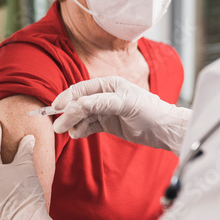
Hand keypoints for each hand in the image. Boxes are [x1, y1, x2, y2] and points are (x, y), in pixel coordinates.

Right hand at [51, 76, 190, 155]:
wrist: (163, 130)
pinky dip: (82, 130)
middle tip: (58, 126)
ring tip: (70, 133)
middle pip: (80, 103)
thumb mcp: (126, 104)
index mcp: (110, 84)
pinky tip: (77, 134)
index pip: (83, 89)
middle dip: (69, 114)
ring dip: (74, 123)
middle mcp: (106, 96)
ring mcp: (106, 111)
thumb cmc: (149, 111)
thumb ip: (102, 103)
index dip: (68, 97)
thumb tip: (79, 104)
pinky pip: (89, 126)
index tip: (56, 107)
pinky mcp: (108, 124)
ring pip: (83, 116)